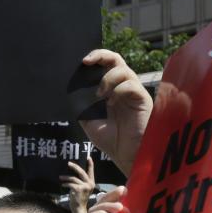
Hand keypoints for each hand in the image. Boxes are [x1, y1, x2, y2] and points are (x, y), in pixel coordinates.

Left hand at [60, 157, 94, 212]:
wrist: (78, 209)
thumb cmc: (78, 199)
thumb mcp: (82, 189)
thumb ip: (80, 182)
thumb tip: (73, 174)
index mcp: (91, 183)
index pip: (91, 172)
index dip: (90, 164)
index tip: (88, 158)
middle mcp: (90, 184)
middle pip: (81, 172)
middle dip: (74, 167)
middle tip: (68, 163)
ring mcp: (85, 187)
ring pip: (73, 178)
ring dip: (65, 178)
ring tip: (61, 177)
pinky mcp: (79, 189)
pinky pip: (70, 184)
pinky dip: (65, 184)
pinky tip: (62, 185)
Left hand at [78, 50, 152, 175]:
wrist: (127, 157)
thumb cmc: (112, 140)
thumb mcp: (89, 120)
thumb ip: (81, 105)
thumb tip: (68, 90)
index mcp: (111, 89)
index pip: (105, 65)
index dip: (94, 58)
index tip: (80, 62)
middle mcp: (123, 87)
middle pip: (115, 59)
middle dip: (100, 55)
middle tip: (86, 61)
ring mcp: (134, 92)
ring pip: (123, 69)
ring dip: (107, 78)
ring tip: (99, 95)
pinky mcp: (143, 99)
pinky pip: (131, 84)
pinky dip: (118, 90)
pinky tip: (111, 103)